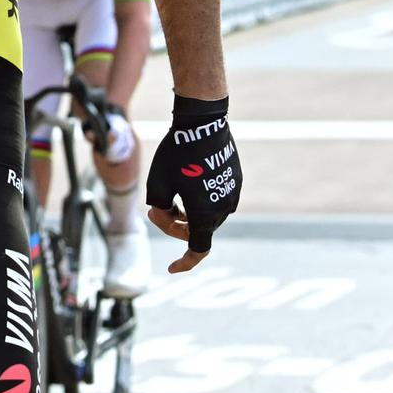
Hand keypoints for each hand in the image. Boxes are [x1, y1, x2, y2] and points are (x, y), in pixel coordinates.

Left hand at [145, 96, 241, 272]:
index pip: (197, 250)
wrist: (203, 123)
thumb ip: (159, 211)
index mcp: (204, 214)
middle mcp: (224, 208)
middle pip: (198, 230)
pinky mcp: (236, 180)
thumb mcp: (156, 185)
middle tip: (156, 209)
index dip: (185, 262)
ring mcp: (232, 194)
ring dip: (189, 212)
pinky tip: (188, 179)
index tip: (171, 268)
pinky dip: (201, 199)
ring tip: (171, 192)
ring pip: (208, 216)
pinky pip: (216, 199)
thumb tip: (167, 217)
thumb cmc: (175, 153)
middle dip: (176, 225)